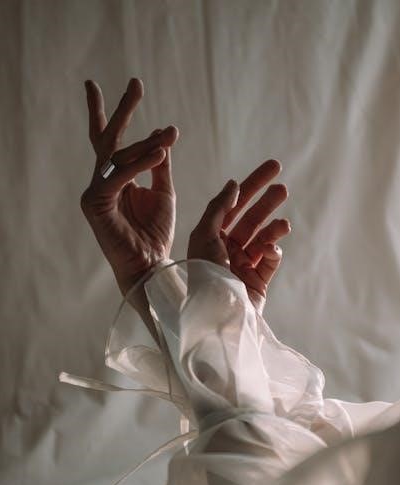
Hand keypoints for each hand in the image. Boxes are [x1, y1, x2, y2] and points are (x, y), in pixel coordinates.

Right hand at [80, 78, 178, 294]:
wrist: (149, 266)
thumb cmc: (155, 234)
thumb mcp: (163, 193)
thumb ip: (159, 165)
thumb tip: (161, 135)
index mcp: (118, 180)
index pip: (116, 142)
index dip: (122, 114)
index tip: (135, 86)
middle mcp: (103, 183)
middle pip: (108, 139)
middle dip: (121, 110)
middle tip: (135, 82)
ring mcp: (95, 192)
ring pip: (117, 155)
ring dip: (144, 142)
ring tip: (170, 133)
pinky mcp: (94, 203)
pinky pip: (119, 175)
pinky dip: (140, 163)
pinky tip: (161, 151)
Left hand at [188, 160, 289, 312]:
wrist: (215, 313)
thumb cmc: (204, 274)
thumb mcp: (204, 236)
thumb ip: (219, 208)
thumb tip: (233, 184)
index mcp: (212, 238)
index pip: (234, 206)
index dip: (252, 185)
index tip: (272, 167)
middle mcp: (227, 251)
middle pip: (252, 220)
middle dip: (267, 203)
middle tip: (282, 187)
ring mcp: (244, 267)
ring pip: (264, 239)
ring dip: (274, 228)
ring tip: (284, 224)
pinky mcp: (258, 282)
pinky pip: (270, 261)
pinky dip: (273, 252)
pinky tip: (272, 249)